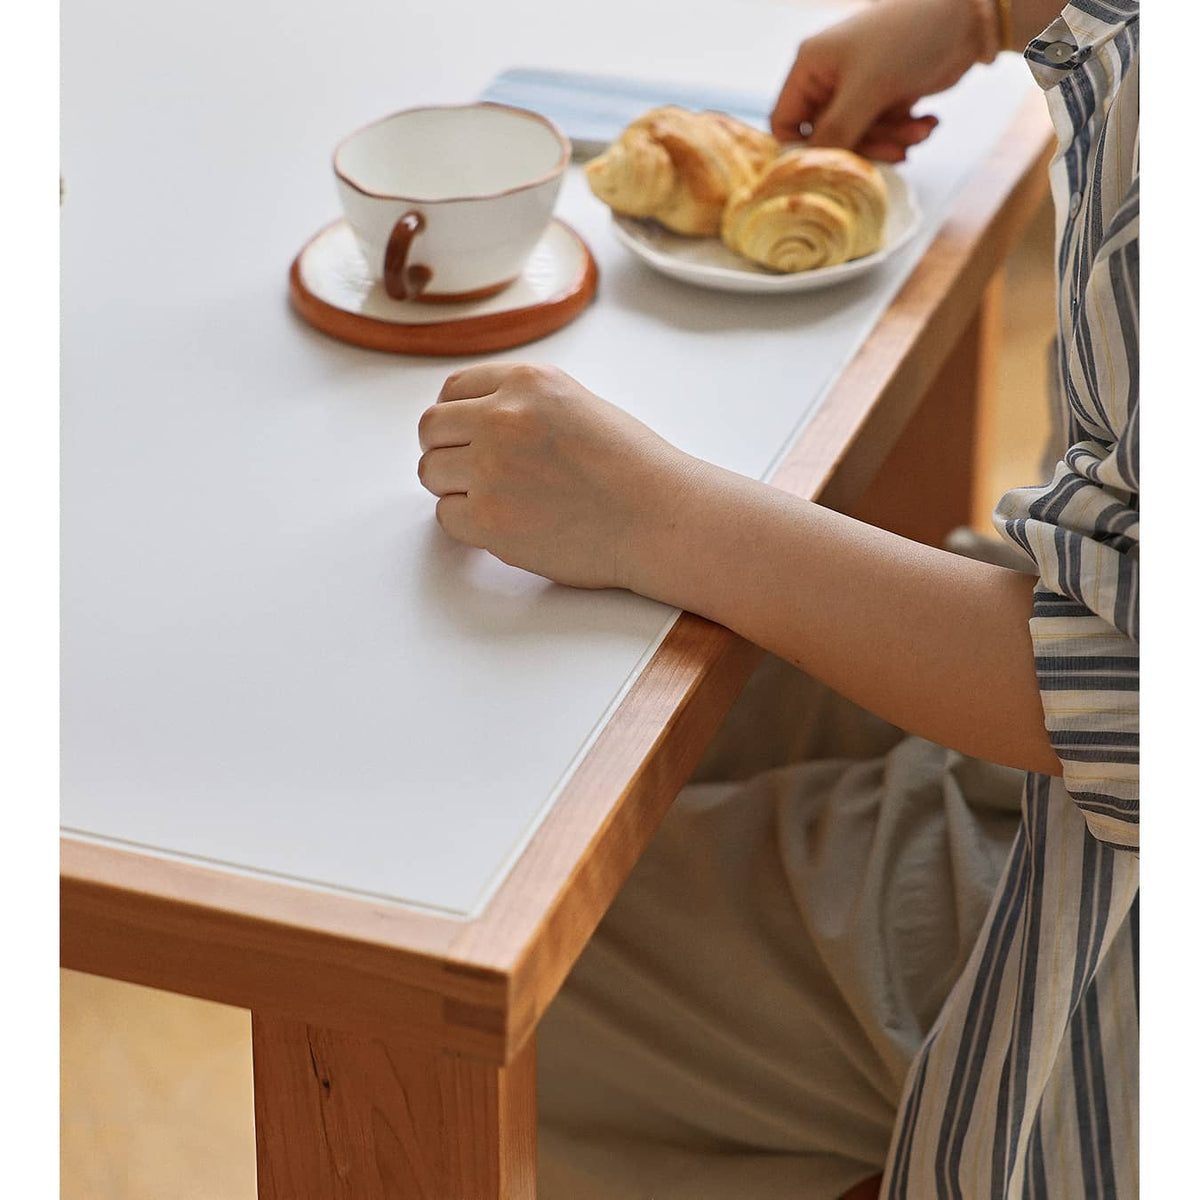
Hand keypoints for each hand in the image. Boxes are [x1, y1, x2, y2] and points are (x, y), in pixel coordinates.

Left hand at [417, 363, 696, 589]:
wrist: (661, 518)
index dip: (459, 419)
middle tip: (476, 474)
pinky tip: (508, 524)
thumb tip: (471, 421)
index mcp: (528, 382)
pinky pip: (446, 516)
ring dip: (456, 489)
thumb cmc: (631, 469)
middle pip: (431, 429)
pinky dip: (469, 525)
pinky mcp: (489, 518)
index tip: (472, 439)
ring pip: (431, 473)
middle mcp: (503, 417)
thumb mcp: (577, 404)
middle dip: (447, 452)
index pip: (453, 390)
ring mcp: (492, 468)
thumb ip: (523, 403)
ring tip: (500, 500)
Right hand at [771, 0, 988, 160]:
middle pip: (828, 137)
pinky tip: (926, 123)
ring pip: (859, 139)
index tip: (828, 165)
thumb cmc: (909, 38)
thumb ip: (835, 131)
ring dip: (891, 141)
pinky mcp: (885, 97)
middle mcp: (829, 79)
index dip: (802, 149)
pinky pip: (883, 132)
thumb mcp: (867, 88)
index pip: (785, 122)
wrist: (967, 17)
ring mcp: (858, 89)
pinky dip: (905, 133)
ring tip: (920, 131)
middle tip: (895, 151)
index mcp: (811, 67)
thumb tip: (810, 167)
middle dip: (864, 146)